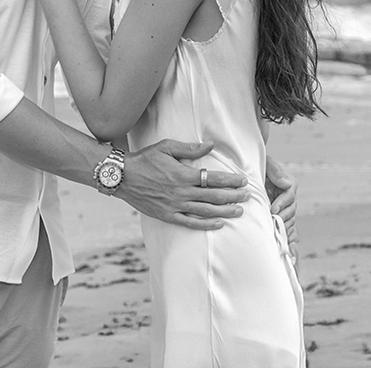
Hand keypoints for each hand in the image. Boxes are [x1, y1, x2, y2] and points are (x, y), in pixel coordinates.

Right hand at [118, 139, 247, 229]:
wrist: (122, 176)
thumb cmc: (144, 159)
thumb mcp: (166, 147)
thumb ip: (189, 148)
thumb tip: (210, 146)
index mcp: (183, 174)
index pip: (213, 178)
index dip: (230, 181)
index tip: (243, 181)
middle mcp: (182, 192)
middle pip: (213, 196)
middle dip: (233, 196)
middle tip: (247, 197)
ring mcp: (175, 205)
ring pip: (205, 211)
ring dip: (224, 211)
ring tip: (239, 211)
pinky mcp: (167, 215)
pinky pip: (190, 222)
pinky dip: (205, 224)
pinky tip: (218, 224)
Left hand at [266, 155, 299, 261]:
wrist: (250, 176)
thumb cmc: (258, 167)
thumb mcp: (266, 164)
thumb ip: (274, 170)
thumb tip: (286, 184)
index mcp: (289, 184)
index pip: (289, 195)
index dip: (282, 203)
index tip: (273, 209)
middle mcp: (289, 197)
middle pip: (291, 210)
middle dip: (282, 217)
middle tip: (272, 223)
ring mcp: (286, 208)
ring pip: (289, 220)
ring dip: (283, 227)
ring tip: (274, 233)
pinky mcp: (281, 217)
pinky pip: (288, 229)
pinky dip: (288, 236)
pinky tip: (285, 244)